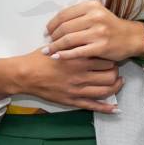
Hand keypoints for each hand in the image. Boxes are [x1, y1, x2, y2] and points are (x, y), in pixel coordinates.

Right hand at [0, 49, 121, 112]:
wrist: (25, 75)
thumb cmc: (41, 58)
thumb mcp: (59, 45)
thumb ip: (75, 43)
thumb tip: (87, 35)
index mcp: (78, 59)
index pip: (106, 59)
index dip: (111, 58)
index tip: (111, 55)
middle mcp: (80, 75)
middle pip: (110, 75)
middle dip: (115, 71)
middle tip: (115, 68)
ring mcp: (77, 90)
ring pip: (105, 91)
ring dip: (115, 87)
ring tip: (118, 82)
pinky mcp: (72, 101)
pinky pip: (93, 106)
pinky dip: (106, 108)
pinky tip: (114, 108)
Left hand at [44, 0, 143, 61]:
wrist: (131, 37)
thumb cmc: (111, 26)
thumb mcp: (97, 13)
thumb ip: (79, 14)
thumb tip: (56, 22)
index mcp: (91, 6)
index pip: (64, 14)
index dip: (52, 24)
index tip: (47, 32)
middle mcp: (95, 17)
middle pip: (65, 27)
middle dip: (52, 37)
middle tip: (46, 43)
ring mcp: (98, 32)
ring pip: (69, 39)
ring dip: (55, 46)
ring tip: (48, 51)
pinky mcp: (101, 47)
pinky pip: (77, 51)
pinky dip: (64, 55)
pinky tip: (57, 57)